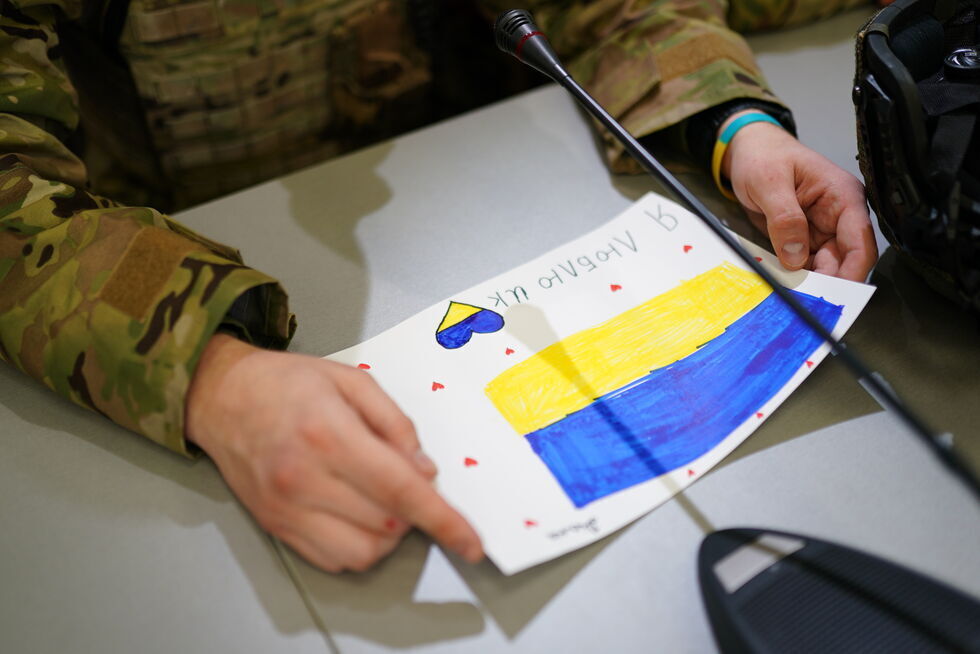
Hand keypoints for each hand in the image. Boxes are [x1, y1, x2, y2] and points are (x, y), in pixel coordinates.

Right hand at [185, 333, 482, 571]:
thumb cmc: (286, 383)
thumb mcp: (351, 380)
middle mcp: (305, 478)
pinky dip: (358, 546)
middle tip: (405, 481)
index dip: (442, 520)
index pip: (400, 490)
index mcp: (329, 434)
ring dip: (388, 535)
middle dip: (414, 513)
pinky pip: (333, 559)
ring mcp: (287, 508)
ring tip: (381, 500)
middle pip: (387, 525)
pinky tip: (356, 514)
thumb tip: (425, 471)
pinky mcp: (275, 526)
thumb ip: (396, 424)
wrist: (221, 396)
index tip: (469, 541)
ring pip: (363, 552)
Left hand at [721, 111, 877, 281]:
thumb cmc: (764, 156)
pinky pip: (804, 266)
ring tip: (792, 297)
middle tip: (808, 303)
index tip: (839, 295)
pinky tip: (783, 286)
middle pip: (844, 261)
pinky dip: (795, 278)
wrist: (747, 151)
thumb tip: (795, 255)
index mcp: (842, 196)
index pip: (860, 241)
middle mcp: (838, 216)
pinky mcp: (803, 240)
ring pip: (824, 268)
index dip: (853, 271)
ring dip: (809, 284)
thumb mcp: (769, 182)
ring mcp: (821, 230)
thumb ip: (784, 217)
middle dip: (828, 284)